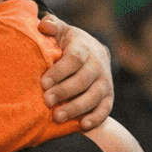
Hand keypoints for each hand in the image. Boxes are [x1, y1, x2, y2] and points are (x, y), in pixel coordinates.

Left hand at [37, 14, 113, 129]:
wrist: (93, 53)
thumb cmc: (69, 44)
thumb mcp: (62, 32)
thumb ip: (52, 26)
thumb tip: (43, 25)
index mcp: (84, 49)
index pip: (74, 59)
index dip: (60, 71)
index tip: (44, 82)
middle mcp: (97, 66)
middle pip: (83, 80)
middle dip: (64, 91)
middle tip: (46, 100)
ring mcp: (105, 83)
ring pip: (93, 97)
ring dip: (76, 108)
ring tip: (57, 116)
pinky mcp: (108, 98)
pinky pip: (105, 110)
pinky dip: (96, 118)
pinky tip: (82, 126)